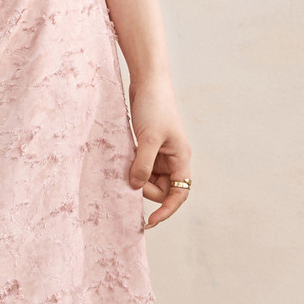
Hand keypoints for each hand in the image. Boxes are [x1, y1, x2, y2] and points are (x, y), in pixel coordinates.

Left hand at [128, 77, 189, 229]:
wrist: (148, 81)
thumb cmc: (154, 106)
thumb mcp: (148, 138)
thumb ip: (143, 164)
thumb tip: (135, 187)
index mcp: (181, 159)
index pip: (179, 194)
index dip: (166, 211)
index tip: (149, 221)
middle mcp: (173, 159)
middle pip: (160, 190)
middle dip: (144, 188)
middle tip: (129, 177)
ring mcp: (160, 154)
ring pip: (148, 180)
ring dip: (136, 177)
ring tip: (125, 163)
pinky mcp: (147, 147)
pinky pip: (140, 167)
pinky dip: (132, 168)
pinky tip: (123, 161)